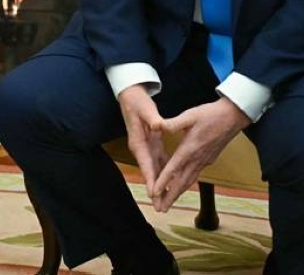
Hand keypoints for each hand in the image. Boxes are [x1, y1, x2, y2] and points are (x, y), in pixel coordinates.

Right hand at [116, 85, 167, 199]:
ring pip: (155, 170)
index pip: (145, 163)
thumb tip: (159, 126)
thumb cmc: (137, 102)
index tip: (153, 193)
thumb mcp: (145, 109)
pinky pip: (160, 162)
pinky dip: (165, 173)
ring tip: (167, 201)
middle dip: (155, 190)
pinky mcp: (152, 145)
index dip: (150, 178)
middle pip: (150, 172)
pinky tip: (172, 182)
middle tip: (161, 207)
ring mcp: (146, 148)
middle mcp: (141, 148)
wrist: (131, 96)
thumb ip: (153, 119)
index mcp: (138, 142)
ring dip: (160, 185)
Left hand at [150, 97, 249, 211]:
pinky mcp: (208, 160)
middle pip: (181, 182)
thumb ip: (172, 123)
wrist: (233, 117)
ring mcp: (204, 161)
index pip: (173, 168)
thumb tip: (157, 126)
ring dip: (178, 193)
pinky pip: (195, 176)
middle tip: (160, 209)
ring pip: (189, 181)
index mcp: (190, 148)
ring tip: (168, 204)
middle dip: (170, 196)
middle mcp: (197, 158)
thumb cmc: (211, 114)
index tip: (154, 193)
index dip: (163, 182)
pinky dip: (186, 184)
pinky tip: (181, 187)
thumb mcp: (190, 115)